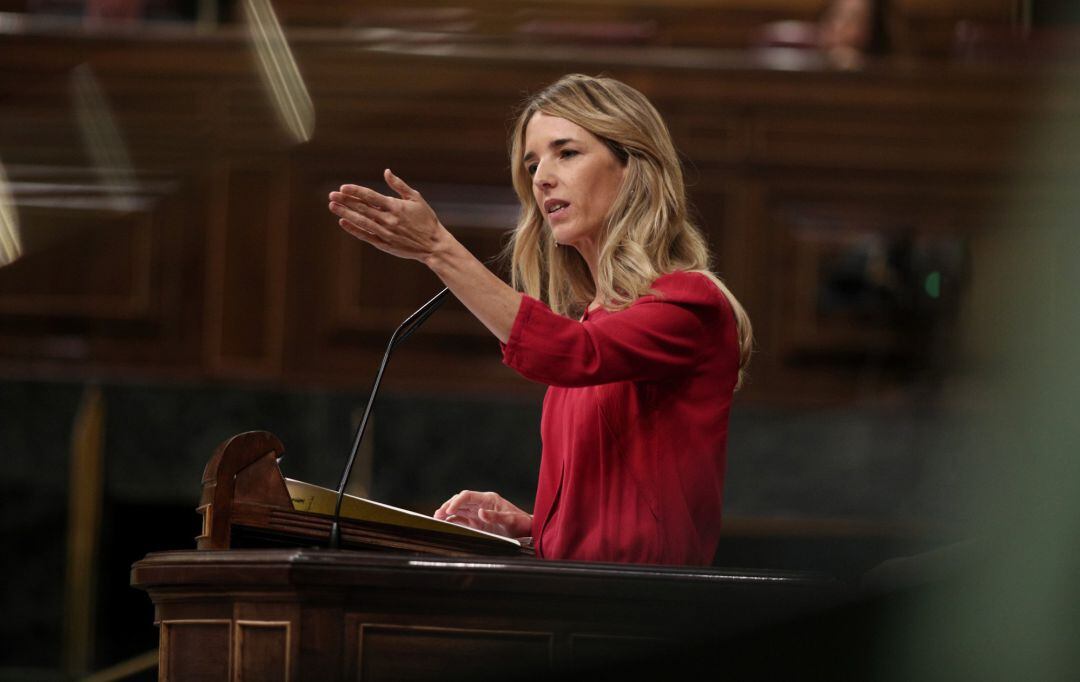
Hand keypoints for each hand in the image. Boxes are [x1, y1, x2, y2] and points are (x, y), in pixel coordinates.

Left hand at [328, 169, 447, 261]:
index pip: (371, 196)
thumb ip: (399, 185)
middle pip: (362, 208)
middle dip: (345, 201)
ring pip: (361, 221)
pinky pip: (366, 236)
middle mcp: (388, 219)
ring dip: (346, 213)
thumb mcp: (416, 198)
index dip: (355, 191)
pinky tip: (343, 222)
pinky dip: (354, 229)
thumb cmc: (426, 219)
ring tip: (333, 206)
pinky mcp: (385, 245)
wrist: (433, 245)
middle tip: (332, 195)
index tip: (343, 187)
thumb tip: (386, 172)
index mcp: (396, 206)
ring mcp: (385, 233)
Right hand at [434, 490, 532, 538]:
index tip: (449, 510)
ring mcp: (478, 513)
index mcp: (489, 499)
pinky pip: (462, 519)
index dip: (457, 501)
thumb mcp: (511, 520)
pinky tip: (445, 524)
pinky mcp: (477, 522)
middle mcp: (481, 504)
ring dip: (447, 513)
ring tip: (437, 519)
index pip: (468, 496)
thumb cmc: (520, 523)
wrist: (527, 530)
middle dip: (447, 506)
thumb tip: (480, 512)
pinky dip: (453, 520)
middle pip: (460, 501)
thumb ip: (496, 516)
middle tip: (437, 516)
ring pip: (459, 509)